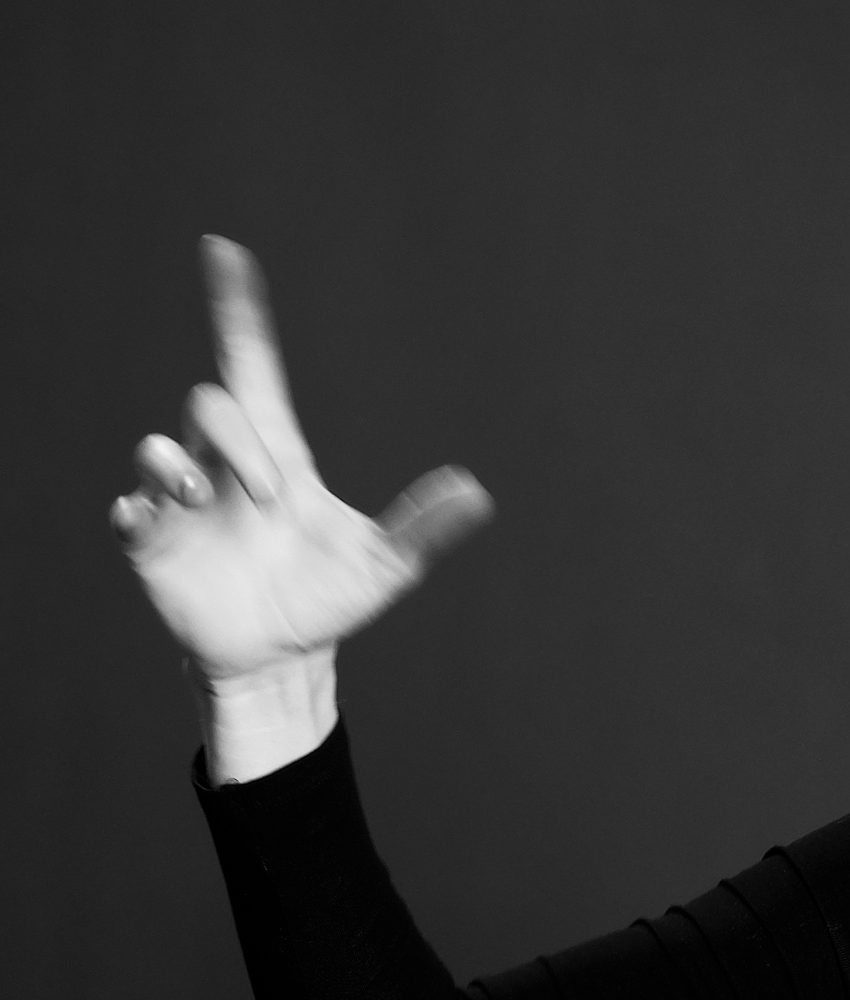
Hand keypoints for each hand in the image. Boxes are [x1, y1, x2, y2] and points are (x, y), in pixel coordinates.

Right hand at [109, 235, 491, 685]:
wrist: (284, 655)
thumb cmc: (330, 597)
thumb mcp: (385, 565)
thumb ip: (423, 529)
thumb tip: (477, 493)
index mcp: (279, 455)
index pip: (254, 367)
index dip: (239, 312)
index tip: (225, 250)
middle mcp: (225, 467)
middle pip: (211, 406)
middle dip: (237, 442)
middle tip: (269, 497)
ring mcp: (185, 504)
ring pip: (157, 449)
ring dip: (178, 470)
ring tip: (207, 504)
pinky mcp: (154, 543)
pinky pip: (127, 509)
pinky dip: (137, 508)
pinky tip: (150, 518)